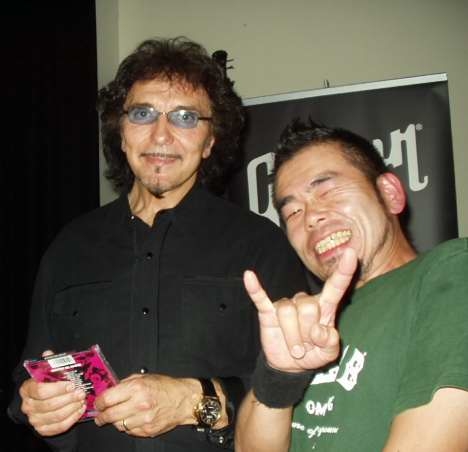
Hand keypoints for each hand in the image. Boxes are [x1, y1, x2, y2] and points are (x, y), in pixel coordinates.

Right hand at [20, 351, 86, 435]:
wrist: (43, 399)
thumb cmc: (47, 382)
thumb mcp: (48, 371)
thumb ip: (50, 363)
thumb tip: (48, 352)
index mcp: (27, 389)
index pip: (40, 390)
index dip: (57, 388)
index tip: (71, 384)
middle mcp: (28, 406)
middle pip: (49, 405)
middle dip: (68, 398)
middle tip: (81, 392)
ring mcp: (34, 419)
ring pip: (55, 416)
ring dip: (72, 408)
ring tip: (82, 400)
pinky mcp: (43, 429)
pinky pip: (59, 427)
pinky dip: (72, 419)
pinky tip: (80, 410)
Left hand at [94, 374, 198, 436]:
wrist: (184, 400)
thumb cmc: (165, 386)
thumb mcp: (145, 377)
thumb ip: (126, 383)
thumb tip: (110, 390)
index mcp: (137, 387)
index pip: (108, 398)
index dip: (99, 402)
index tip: (98, 403)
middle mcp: (139, 404)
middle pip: (109, 415)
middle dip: (101, 416)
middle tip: (100, 415)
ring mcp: (143, 419)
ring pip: (118, 425)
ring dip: (114, 421)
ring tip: (116, 416)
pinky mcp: (147, 430)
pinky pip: (129, 431)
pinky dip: (127, 426)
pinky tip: (130, 420)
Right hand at [244, 247, 356, 372]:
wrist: (290, 365)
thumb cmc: (313, 353)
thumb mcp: (329, 354)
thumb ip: (330, 343)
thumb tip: (318, 330)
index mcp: (325, 307)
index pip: (335, 286)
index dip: (344, 271)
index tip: (351, 253)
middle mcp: (305, 301)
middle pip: (308, 307)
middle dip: (308, 334)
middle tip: (307, 347)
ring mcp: (285, 305)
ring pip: (288, 312)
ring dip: (292, 337)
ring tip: (295, 348)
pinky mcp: (268, 312)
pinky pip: (260, 298)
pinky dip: (255, 288)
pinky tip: (249, 276)